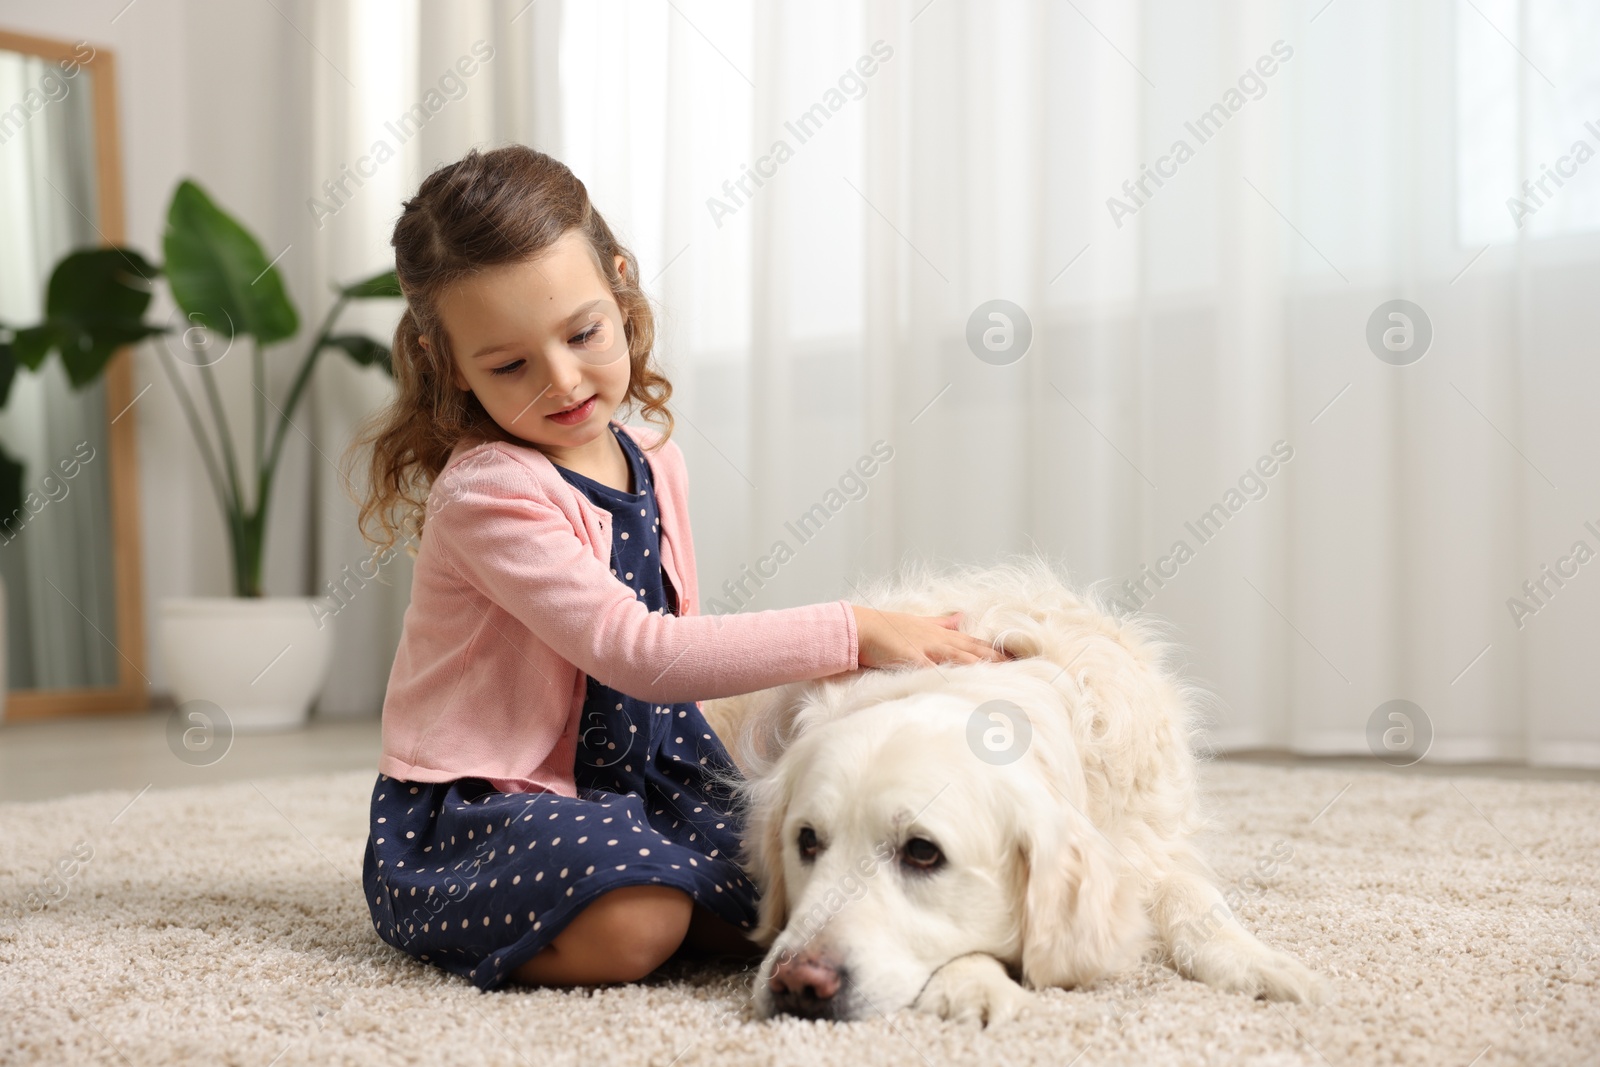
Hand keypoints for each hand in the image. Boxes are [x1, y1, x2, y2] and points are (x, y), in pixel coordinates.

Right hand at [850, 606, 1011, 669]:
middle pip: (976, 650)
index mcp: (942, 633)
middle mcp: (939, 640)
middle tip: (1026, 669)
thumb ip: (942, 622)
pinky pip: (937, 670)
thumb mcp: (919, 622)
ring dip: (984, 666)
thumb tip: (962, 616)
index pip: (976, 643)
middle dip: (1000, 660)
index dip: (998, 651)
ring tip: (1007, 676)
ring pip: (963, 657)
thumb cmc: (887, 628)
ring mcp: (928, 649)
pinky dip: (952, 676)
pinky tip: (966, 685)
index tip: (1020, 658)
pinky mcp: (915, 659)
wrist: (860, 629)